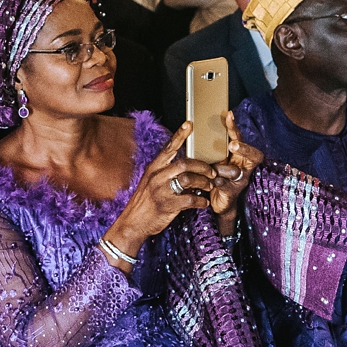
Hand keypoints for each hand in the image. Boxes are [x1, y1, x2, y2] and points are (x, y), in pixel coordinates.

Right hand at [104, 122, 217, 260]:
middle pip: (184, 163)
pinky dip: (201, 201)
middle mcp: (157, 176)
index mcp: (154, 168)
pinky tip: (204, 203)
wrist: (133, 222)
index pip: (168, 148)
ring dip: (203, 182)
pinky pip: (190, 200)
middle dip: (203, 166)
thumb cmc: (145, 201)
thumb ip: (165, 172)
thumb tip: (186, 167)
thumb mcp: (150, 182)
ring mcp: (161, 191)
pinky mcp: (167, 205)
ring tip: (209, 186)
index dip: (180, 135)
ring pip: (188, 180)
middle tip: (212, 171)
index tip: (190, 124)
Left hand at [210, 111, 262, 231]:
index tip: (229, 115)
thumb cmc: (214, 177)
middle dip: (243, 148)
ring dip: (223, 169)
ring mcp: (240, 179)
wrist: (216, 202)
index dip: (235, 127)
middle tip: (233, 145)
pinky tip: (212, 182)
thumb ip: (209, 149)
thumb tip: (194, 128)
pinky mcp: (234, 192)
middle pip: (251, 154)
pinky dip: (218, 182)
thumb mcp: (212, 160)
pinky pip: (226, 184)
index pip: (239, 138)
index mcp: (237, 155)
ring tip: (214, 171)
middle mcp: (243, 165)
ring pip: (236, 170)